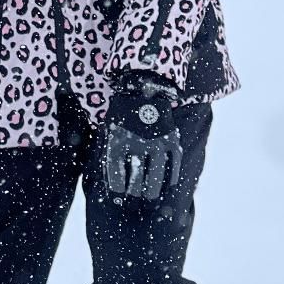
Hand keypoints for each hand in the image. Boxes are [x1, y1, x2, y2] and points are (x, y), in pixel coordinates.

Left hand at [105, 72, 182, 201]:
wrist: (143, 88)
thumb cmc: (122, 113)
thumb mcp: (109, 129)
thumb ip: (110, 152)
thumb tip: (112, 178)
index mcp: (118, 142)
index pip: (116, 174)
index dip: (117, 188)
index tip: (118, 194)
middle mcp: (137, 145)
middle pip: (136, 179)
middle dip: (134, 191)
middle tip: (135, 195)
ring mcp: (156, 143)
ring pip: (156, 176)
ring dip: (152, 189)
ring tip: (150, 195)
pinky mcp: (171, 139)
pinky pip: (173, 164)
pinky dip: (171, 176)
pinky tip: (168, 184)